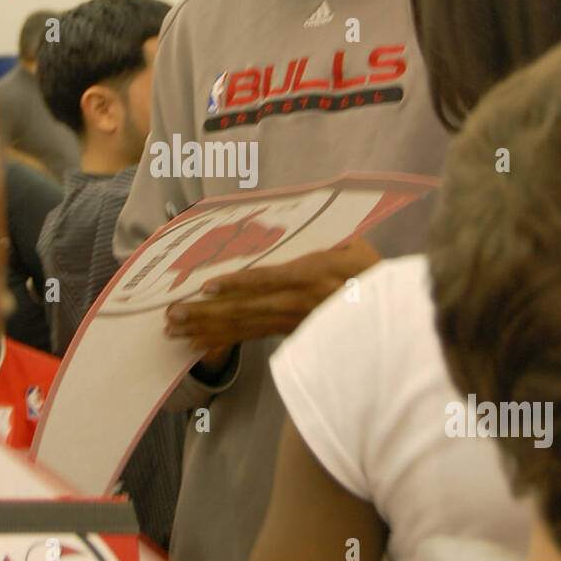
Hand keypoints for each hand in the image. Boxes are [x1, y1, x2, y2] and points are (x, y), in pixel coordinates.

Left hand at [165, 239, 380, 351]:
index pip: (266, 280)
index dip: (235, 285)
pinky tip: (198, 343)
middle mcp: (295, 303)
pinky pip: (249, 336)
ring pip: (242, 326)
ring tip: (174, 330)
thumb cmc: (370, 274)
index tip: (207, 286)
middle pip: (244, 309)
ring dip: (206, 327)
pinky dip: (222, 339)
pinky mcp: (287, 332)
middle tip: (172, 314)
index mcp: (310, 276)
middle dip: (205, 312)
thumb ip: (323, 236)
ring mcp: (290, 321)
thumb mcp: (354, 247)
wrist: (388, 315)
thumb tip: (298, 217)